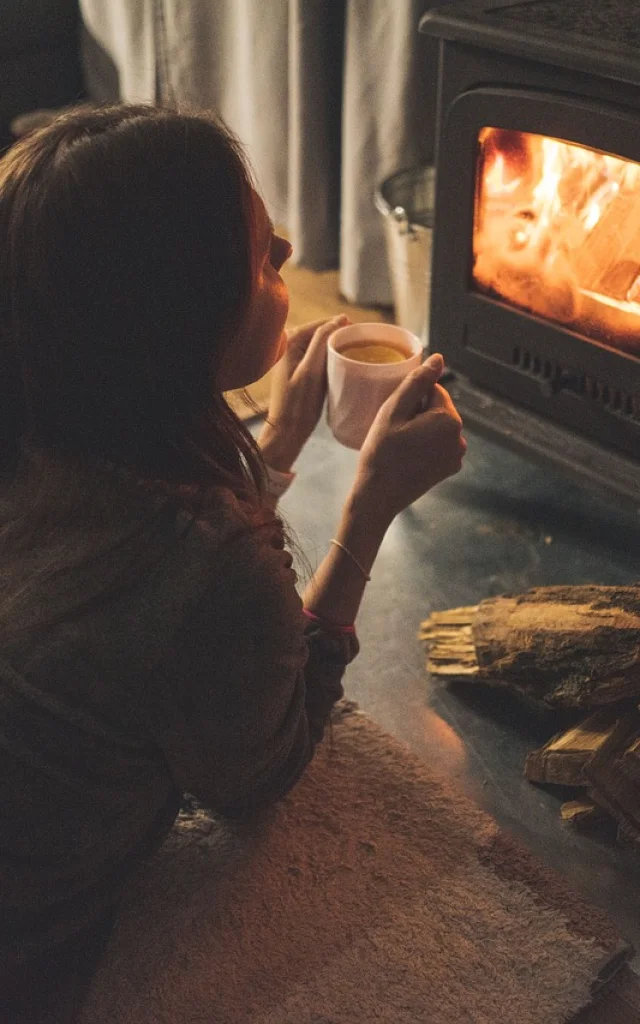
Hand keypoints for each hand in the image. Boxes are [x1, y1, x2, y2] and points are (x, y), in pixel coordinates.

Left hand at [257, 315, 350, 471]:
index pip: (322, 324)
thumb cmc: (299, 404)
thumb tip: (340, 318)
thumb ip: (322, 341)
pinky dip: (331, 359)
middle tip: (362, 347)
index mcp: (289, 340)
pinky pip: (318, 356)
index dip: (343, 327)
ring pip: (321, 345)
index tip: (364, 336)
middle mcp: (288, 344)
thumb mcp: (312, 370)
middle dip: (340, 338)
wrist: (287, 432)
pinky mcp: (298, 369)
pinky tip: (342, 366)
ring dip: (337, 348)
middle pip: (321, 333)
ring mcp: (292, 357)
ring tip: (355, 356)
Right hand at [350, 353, 466, 524]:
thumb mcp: (393, 411)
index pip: (433, 390)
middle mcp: (460, 438)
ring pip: (437, 426)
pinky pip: (438, 444)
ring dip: (421, 428)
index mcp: (449, 420)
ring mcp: (456, 456)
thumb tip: (438, 359)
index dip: (411, 399)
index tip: (395, 416)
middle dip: (418, 413)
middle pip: (438, 408)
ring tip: (400, 444)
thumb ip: (417, 382)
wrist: (378, 497)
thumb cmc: (381, 453)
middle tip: (394, 431)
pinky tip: (407, 455)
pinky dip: (425, 444)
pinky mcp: (449, 469)